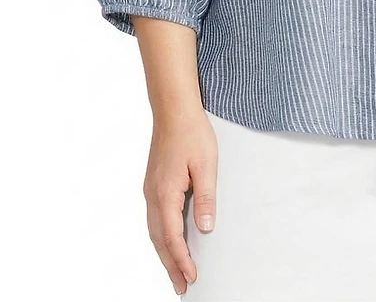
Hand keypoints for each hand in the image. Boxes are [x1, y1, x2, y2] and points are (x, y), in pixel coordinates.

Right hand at [143, 108, 217, 294]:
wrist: (174, 110)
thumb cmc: (192, 133)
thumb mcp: (206, 165)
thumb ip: (205, 199)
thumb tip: (205, 229)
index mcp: (165, 194)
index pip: (172, 237)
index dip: (182, 260)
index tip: (192, 277)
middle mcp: (153, 196)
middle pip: (159, 240)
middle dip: (170, 265)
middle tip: (182, 287)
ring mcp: (150, 190)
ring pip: (154, 231)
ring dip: (164, 253)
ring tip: (176, 271)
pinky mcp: (153, 184)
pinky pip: (155, 218)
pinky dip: (162, 236)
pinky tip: (169, 241)